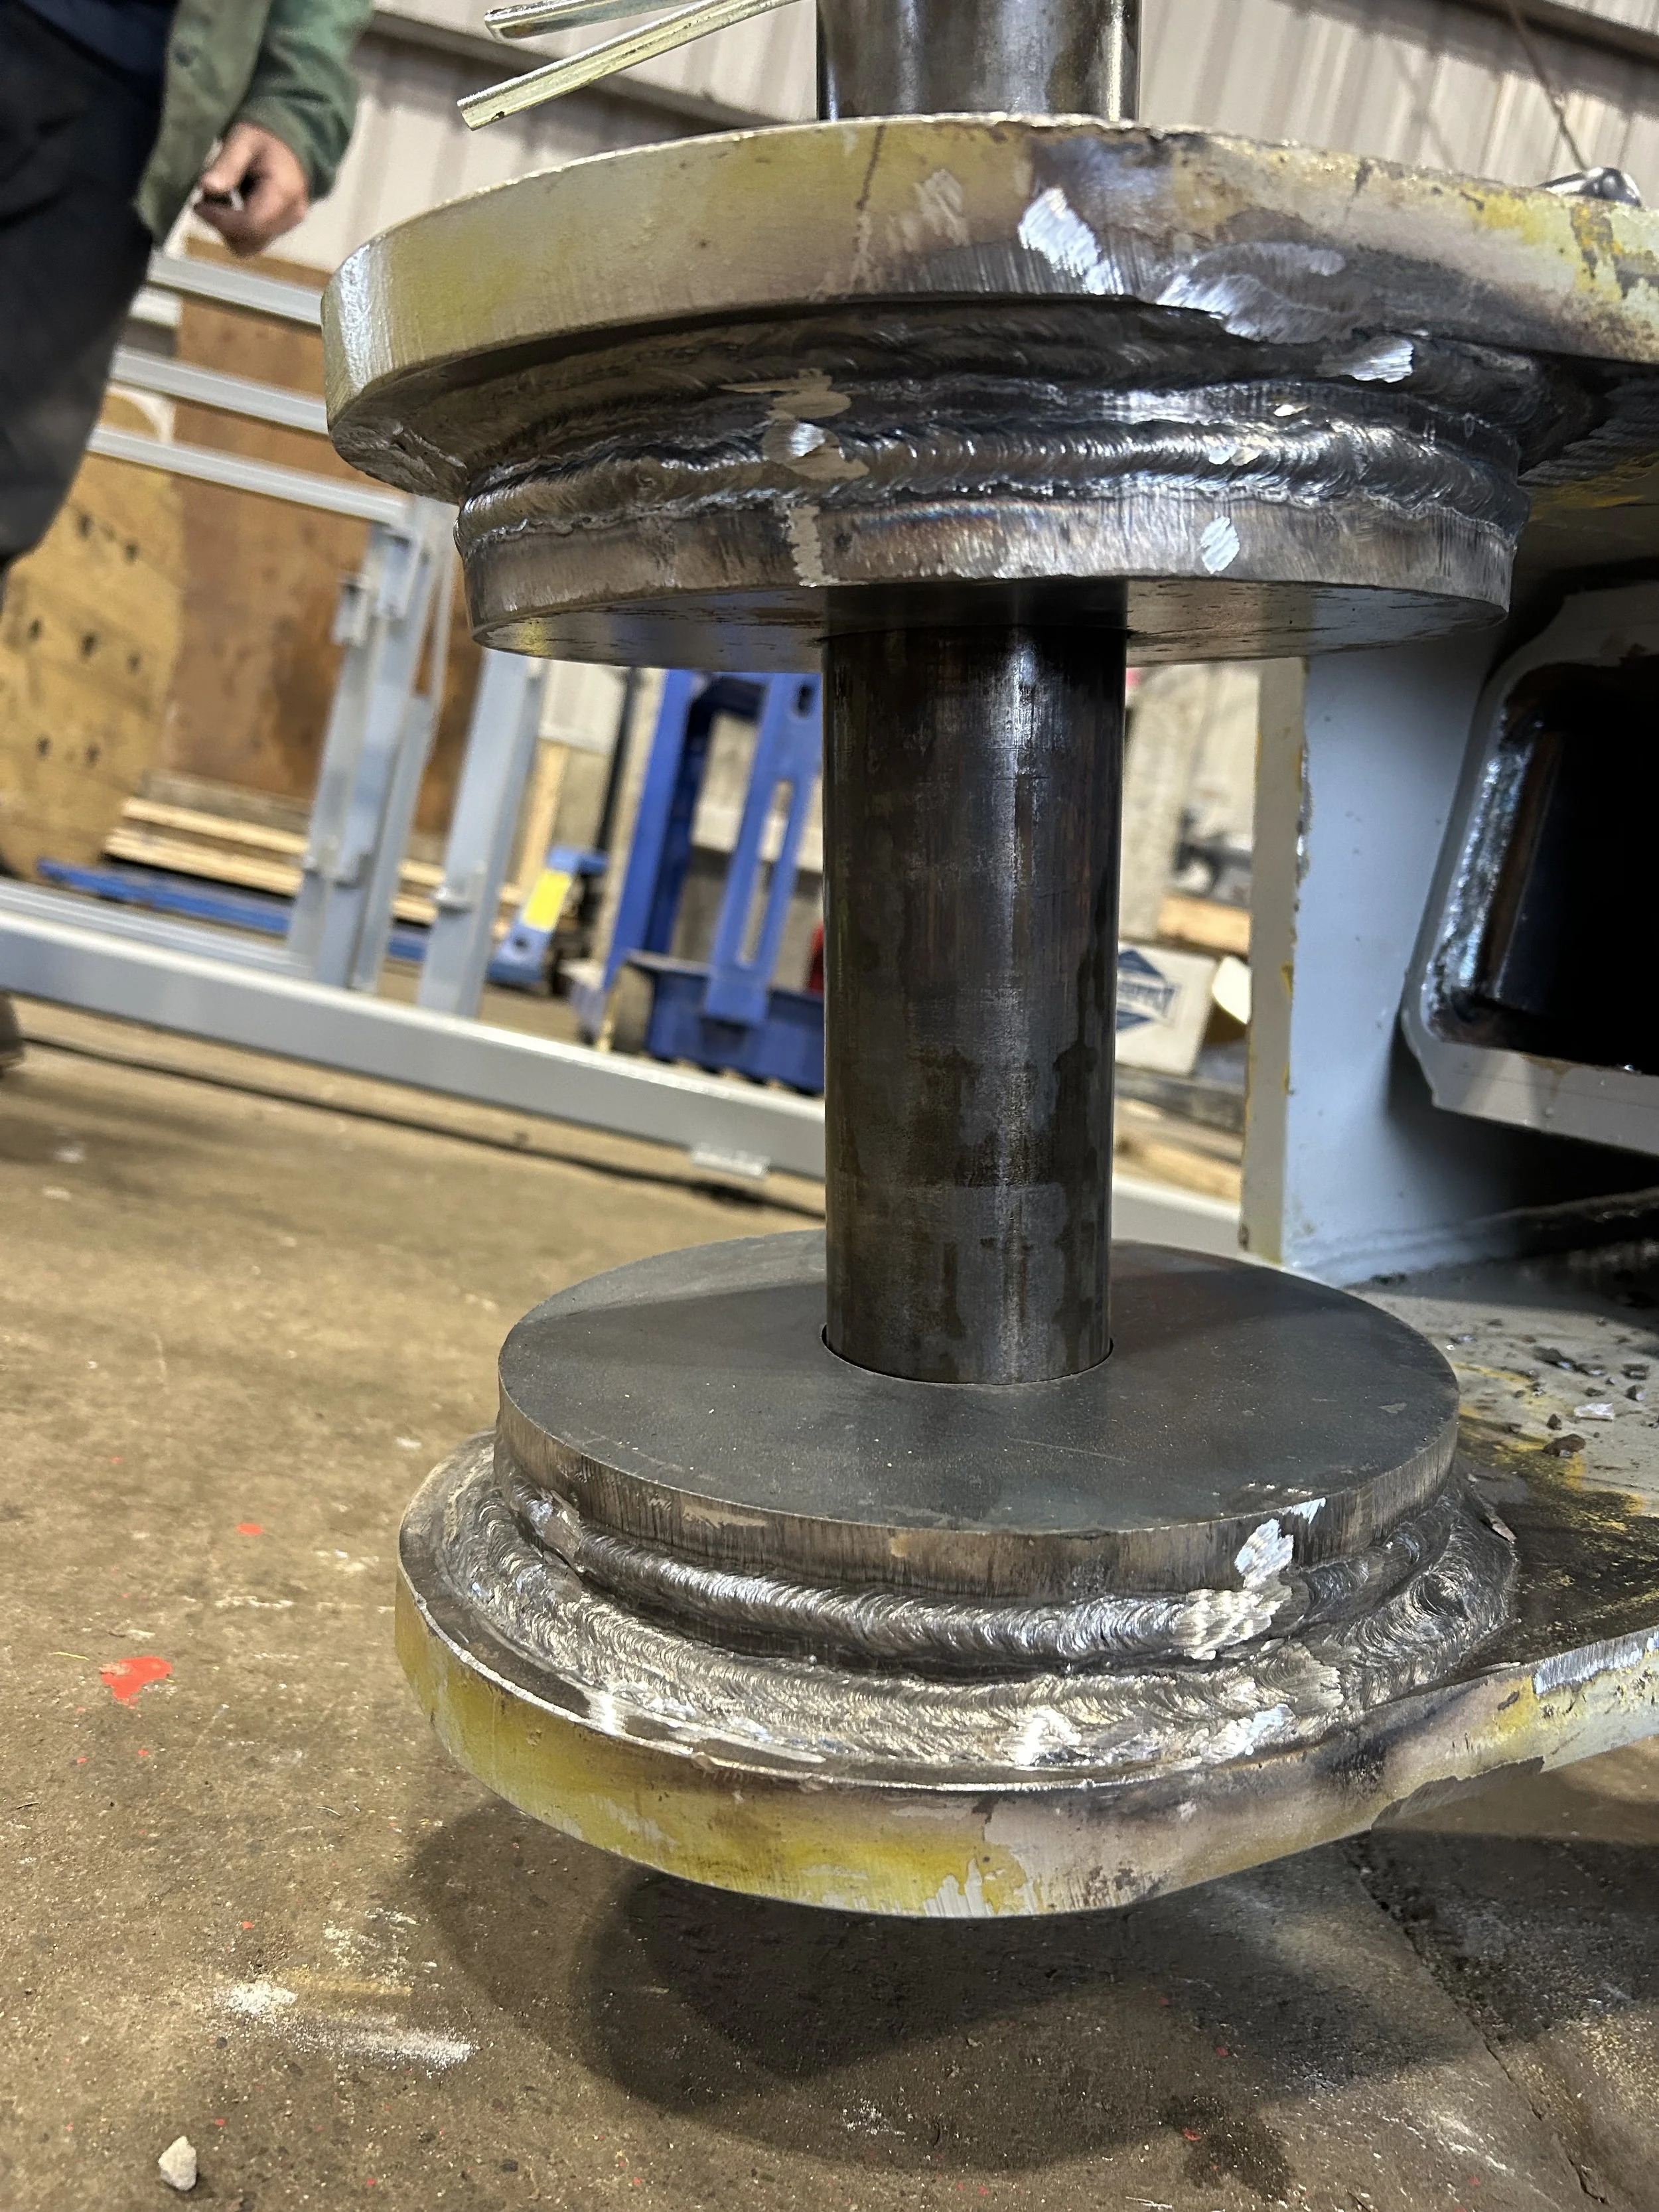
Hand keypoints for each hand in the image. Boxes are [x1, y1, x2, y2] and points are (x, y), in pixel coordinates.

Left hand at [194, 124, 309, 255]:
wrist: (291, 142)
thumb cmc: (265, 137)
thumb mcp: (243, 139)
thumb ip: (227, 164)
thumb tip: (206, 188)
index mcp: (283, 193)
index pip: (250, 224)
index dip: (220, 220)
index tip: (198, 205)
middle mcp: (290, 216)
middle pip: (249, 241)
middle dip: (221, 225)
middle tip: (208, 200)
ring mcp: (288, 226)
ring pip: (249, 246)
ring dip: (227, 229)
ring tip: (220, 201)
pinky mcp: (282, 230)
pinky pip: (254, 241)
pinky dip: (236, 229)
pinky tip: (231, 207)